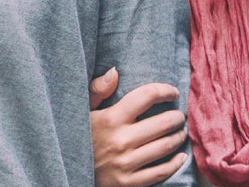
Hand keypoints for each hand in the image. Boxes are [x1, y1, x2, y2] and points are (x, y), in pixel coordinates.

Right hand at [90, 68, 187, 186]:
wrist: (67, 171)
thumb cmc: (80, 137)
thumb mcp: (82, 111)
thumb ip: (97, 89)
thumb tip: (114, 71)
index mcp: (110, 119)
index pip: (147, 96)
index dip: (165, 90)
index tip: (172, 92)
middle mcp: (120, 141)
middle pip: (163, 122)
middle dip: (177, 116)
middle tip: (179, 115)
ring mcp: (125, 163)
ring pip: (165, 146)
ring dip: (178, 137)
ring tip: (179, 132)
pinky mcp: (127, 182)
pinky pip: (161, 172)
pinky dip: (175, 163)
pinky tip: (180, 157)